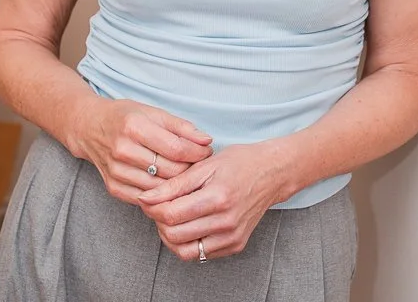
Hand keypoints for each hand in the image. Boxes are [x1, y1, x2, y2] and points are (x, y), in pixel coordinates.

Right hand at [73, 97, 212, 205]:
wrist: (89, 128)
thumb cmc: (125, 117)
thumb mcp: (153, 112)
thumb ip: (181, 127)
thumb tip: (207, 141)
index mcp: (134, 127)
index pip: (176, 148)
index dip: (197, 153)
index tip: (207, 152)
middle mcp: (123, 150)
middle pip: (170, 170)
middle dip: (190, 168)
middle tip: (199, 164)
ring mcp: (116, 171)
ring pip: (160, 187)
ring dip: (178, 184)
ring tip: (186, 174)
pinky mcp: (113, 188)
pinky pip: (146, 198)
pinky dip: (161, 194)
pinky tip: (168, 185)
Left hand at [136, 142, 286, 261]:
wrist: (271, 173)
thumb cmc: (239, 163)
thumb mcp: (205, 165)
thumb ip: (175, 184)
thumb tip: (147, 197)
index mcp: (218, 197)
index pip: (171, 214)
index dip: (151, 207)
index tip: (146, 198)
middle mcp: (226, 222)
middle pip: (175, 234)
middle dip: (158, 221)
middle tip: (157, 206)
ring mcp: (232, 237)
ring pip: (185, 251)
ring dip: (170, 236)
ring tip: (170, 218)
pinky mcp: (236, 245)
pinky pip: (201, 254)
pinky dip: (188, 242)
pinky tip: (187, 224)